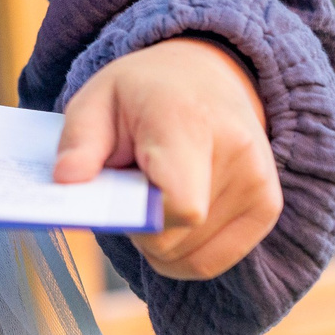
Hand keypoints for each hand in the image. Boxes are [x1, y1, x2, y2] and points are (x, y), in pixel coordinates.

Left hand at [51, 35, 281, 280]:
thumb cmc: (143, 93)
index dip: (142, 220)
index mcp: (188, 121)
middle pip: (177, 240)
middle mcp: (236, 152)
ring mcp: (260, 182)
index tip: (122, 195)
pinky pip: (213, 261)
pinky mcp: (268, 206)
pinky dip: (185, 248)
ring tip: (159, 190)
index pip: (181, 207)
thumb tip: (66, 180)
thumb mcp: (96, 100)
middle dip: (141, 229)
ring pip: (192, 258)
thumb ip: (77, 142)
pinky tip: (178, 209)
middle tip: (134, 185)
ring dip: (163, 239)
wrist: (205, 73)